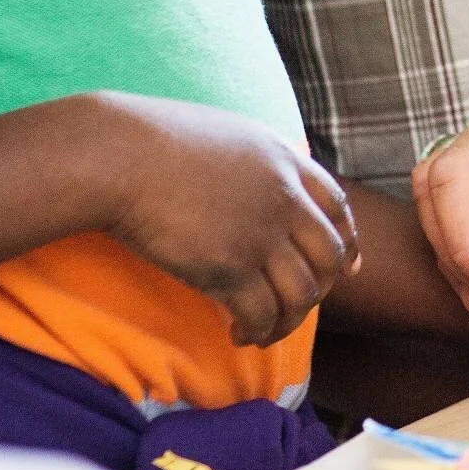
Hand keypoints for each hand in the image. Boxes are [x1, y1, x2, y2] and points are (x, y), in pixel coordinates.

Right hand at [85, 91, 359, 346]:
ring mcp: (260, 234)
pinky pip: (263, 315)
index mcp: (285, 161)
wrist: (120, 156)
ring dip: (289, 321)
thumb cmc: (155, 140)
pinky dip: (258, 332)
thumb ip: (256, 161)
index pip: (338, 208)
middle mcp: (284, 198)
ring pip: (303, 294)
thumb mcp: (228, 134)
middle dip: (321, 290)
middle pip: (329, 257)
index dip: (348, 241)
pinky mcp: (229, 267)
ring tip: (264, 331)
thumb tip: (257, 182)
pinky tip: (238, 335)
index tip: (348, 267)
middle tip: (296, 307)